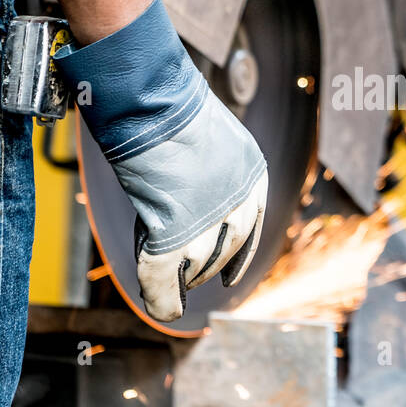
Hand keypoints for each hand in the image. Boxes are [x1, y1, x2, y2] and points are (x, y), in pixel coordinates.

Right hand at [54, 0, 267, 320]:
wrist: (151, 100)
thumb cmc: (167, 108)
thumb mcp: (208, 138)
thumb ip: (210, 172)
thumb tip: (194, 196)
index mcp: (254, 176)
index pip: (252, 230)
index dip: (237, 258)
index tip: (230, 280)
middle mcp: (242, 201)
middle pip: (223, 251)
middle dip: (202, 269)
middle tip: (183, 278)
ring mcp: (211, 221)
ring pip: (195, 267)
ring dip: (179, 280)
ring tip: (163, 285)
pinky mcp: (177, 236)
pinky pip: (166, 279)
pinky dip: (161, 296)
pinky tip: (161, 307)